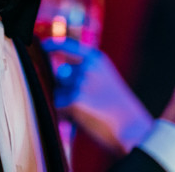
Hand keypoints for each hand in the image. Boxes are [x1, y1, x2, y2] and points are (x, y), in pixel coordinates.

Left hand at [44, 38, 153, 155]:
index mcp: (96, 58)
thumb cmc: (118, 107)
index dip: (52, 45)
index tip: (42, 45)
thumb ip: (85, 71)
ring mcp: (80, 82)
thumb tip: (59, 73)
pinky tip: (84, 119)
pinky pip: (58, 108)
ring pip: (58, 93)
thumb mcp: (105, 78)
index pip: (66, 45)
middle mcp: (86, 66)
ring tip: (88, 111)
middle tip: (88, 103)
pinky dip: (66, 116)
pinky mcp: (74, 100)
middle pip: (60, 76)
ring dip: (66, 103)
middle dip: (65, 89)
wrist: (132, 127)